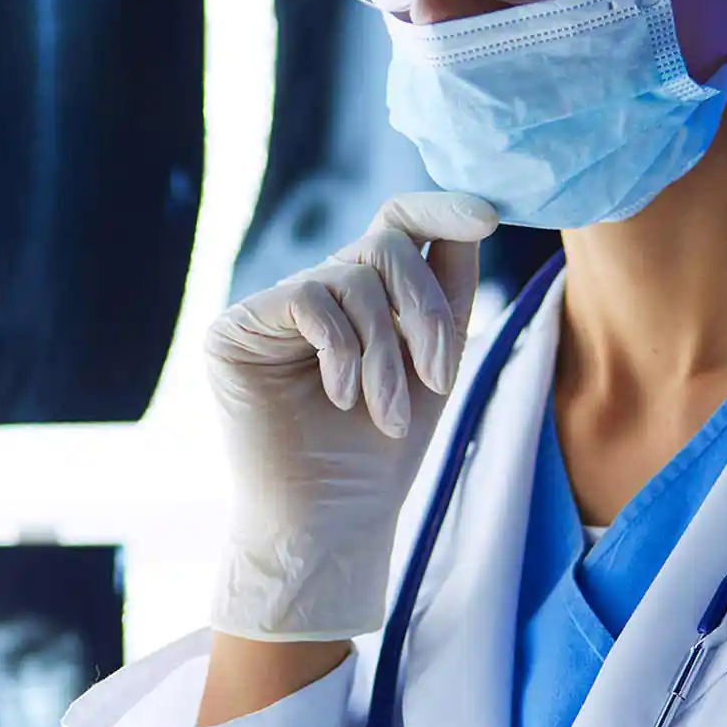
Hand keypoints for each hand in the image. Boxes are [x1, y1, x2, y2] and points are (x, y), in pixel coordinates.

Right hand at [205, 191, 498, 640]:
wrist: (331, 519)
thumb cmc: (381, 453)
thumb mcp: (435, 362)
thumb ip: (448, 291)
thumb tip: (477, 212)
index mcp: (364, 295)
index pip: (397, 222)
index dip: (441, 207)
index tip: (489, 217)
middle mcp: (318, 291)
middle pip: (385, 244)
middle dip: (425, 310)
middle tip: (438, 378)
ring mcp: (274, 308)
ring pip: (353, 277)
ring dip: (386, 352)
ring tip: (387, 413)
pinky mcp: (236, 328)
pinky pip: (309, 298)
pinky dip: (342, 350)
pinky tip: (342, 396)